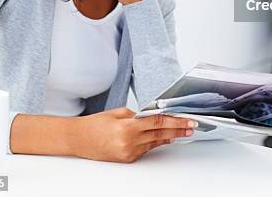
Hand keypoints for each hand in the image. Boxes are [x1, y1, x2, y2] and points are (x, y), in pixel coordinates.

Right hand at [74, 107, 195, 162]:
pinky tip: (165, 137)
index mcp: (128, 127)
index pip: (158, 122)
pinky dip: (155, 141)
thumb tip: (154, 116)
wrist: (78, 140)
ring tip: (184, 131)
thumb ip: (137, 115)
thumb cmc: (96, 124)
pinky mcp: (127, 159)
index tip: (187, 120)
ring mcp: (129, 152)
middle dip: (178, 130)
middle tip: (192, 126)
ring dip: (169, 136)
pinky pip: (146, 148)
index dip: (175, 121)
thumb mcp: (118, 112)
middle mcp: (129, 142)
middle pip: (160, 133)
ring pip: (155, 142)